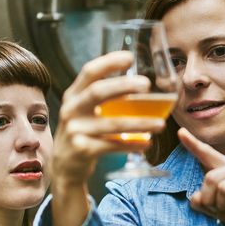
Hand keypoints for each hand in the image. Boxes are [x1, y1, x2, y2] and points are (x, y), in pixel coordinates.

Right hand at [51, 51, 165, 189]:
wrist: (64, 167)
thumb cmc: (81, 133)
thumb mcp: (84, 111)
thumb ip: (102, 98)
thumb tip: (138, 86)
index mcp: (73, 95)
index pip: (89, 72)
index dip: (108, 62)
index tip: (130, 58)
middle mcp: (71, 110)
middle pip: (98, 91)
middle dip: (124, 86)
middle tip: (147, 84)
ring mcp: (75, 130)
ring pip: (112, 123)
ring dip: (139, 123)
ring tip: (160, 124)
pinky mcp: (82, 150)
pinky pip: (112, 145)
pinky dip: (131, 144)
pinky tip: (146, 143)